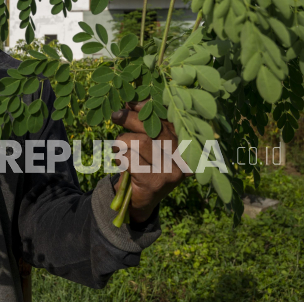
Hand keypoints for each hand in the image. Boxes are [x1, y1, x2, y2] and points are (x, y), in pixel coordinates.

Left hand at [111, 99, 190, 222]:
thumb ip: (148, 124)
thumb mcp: (150, 144)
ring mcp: (171, 173)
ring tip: (119, 147)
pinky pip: (130, 159)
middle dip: (131, 119)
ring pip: (140, 142)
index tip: (130, 102)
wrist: (141, 201)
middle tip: (115, 116)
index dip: (149, 108)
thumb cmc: (146, 165)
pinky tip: (122, 163)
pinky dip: (121, 158)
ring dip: (123, 142)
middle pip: (154, 130)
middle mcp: (185, 160)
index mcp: (188, 146)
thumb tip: (130, 102)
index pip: (169, 120)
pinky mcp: (154, 183)